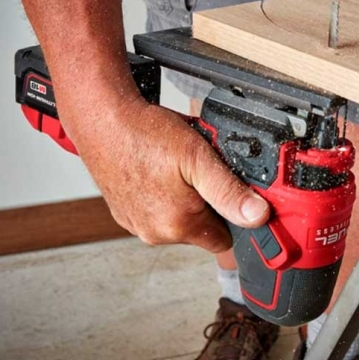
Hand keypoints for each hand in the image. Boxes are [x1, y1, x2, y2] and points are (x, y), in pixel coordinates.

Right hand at [60, 91, 269, 252]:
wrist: (101, 119)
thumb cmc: (144, 134)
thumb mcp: (199, 157)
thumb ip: (230, 191)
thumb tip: (257, 216)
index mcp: (178, 225)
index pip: (224, 240)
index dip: (232, 215)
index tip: (230, 192)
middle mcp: (155, 233)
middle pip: (201, 230)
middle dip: (207, 204)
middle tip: (199, 170)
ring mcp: (136, 225)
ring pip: (178, 220)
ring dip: (184, 199)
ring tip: (175, 167)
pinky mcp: (123, 213)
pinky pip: (155, 211)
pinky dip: (161, 195)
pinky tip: (157, 170)